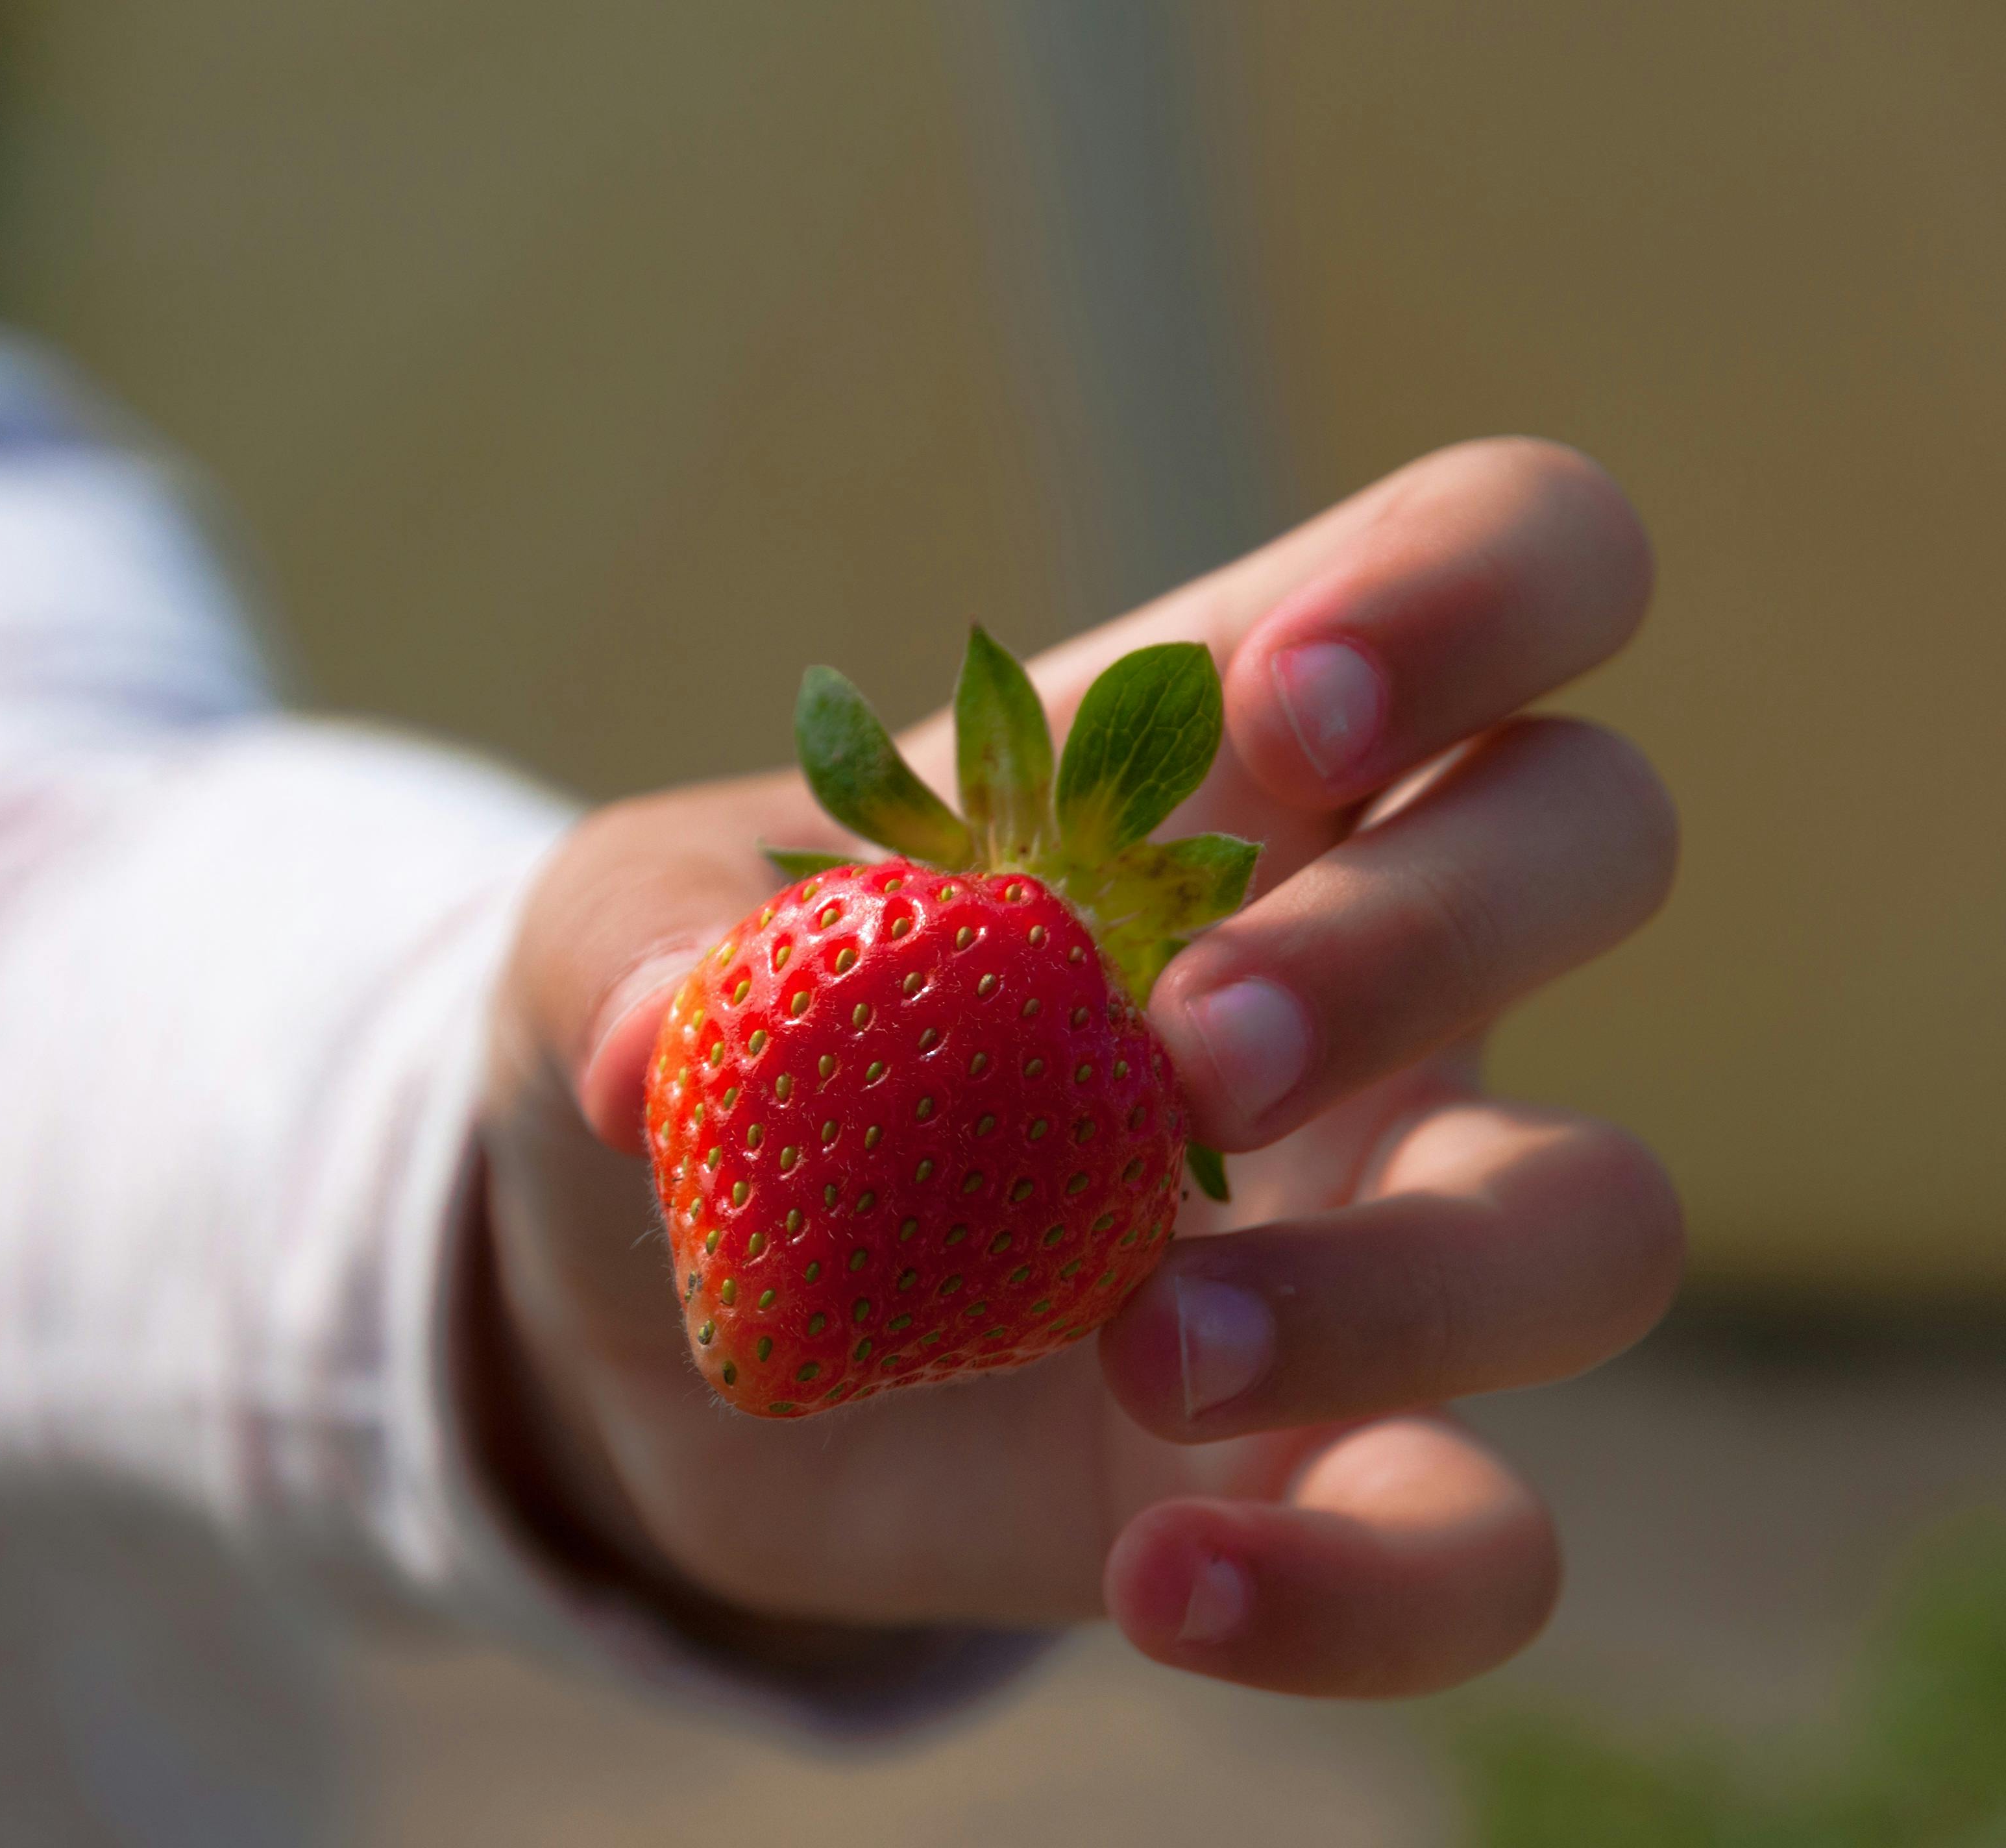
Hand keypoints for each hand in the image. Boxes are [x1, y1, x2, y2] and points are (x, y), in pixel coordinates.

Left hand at [477, 439, 1679, 1696]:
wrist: (651, 1321)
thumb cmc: (681, 1056)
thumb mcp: (604, 947)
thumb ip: (631, 953)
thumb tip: (672, 1048)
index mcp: (1216, 768)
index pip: (1508, 557)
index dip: (1466, 594)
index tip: (1293, 715)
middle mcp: (1363, 969)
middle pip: (1594, 835)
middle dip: (1416, 938)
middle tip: (1181, 1057)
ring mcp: (1374, 1221)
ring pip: (1596, 1217)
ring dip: (1403, 1286)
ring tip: (1140, 1343)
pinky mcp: (1327, 1470)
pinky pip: (1481, 1547)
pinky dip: (1358, 1594)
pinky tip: (1160, 1582)